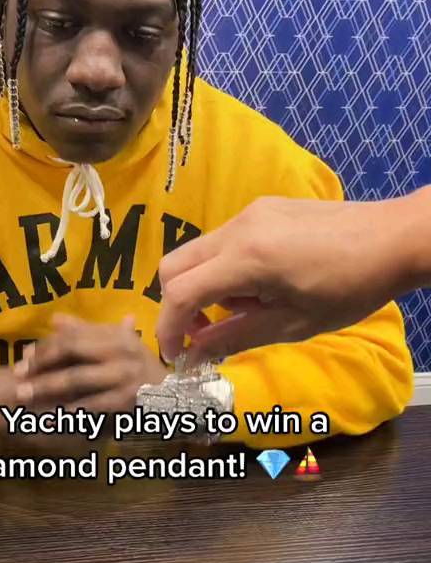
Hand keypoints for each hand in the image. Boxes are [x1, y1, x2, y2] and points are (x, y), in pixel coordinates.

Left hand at [13, 314, 165, 413]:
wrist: (176, 399)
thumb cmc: (141, 371)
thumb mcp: (119, 346)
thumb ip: (87, 333)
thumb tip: (54, 319)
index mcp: (117, 335)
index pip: (73, 334)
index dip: (46, 344)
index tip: (24, 357)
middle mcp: (122, 349)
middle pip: (71, 349)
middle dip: (41, 362)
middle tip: (17, 375)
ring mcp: (125, 375)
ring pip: (76, 378)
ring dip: (46, 387)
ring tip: (23, 395)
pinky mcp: (127, 399)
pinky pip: (90, 405)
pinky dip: (68, 412)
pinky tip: (50, 419)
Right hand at [156, 193, 423, 361]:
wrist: (393, 238)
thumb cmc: (349, 289)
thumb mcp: (293, 324)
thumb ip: (236, 336)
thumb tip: (195, 351)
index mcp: (246, 258)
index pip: (181, 292)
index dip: (169, 327)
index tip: (174, 354)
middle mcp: (238, 227)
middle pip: (175, 265)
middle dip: (178, 304)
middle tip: (202, 334)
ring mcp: (250, 213)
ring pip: (199, 252)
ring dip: (205, 287)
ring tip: (247, 309)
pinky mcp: (263, 207)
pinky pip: (224, 241)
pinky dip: (225, 269)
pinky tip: (262, 285)